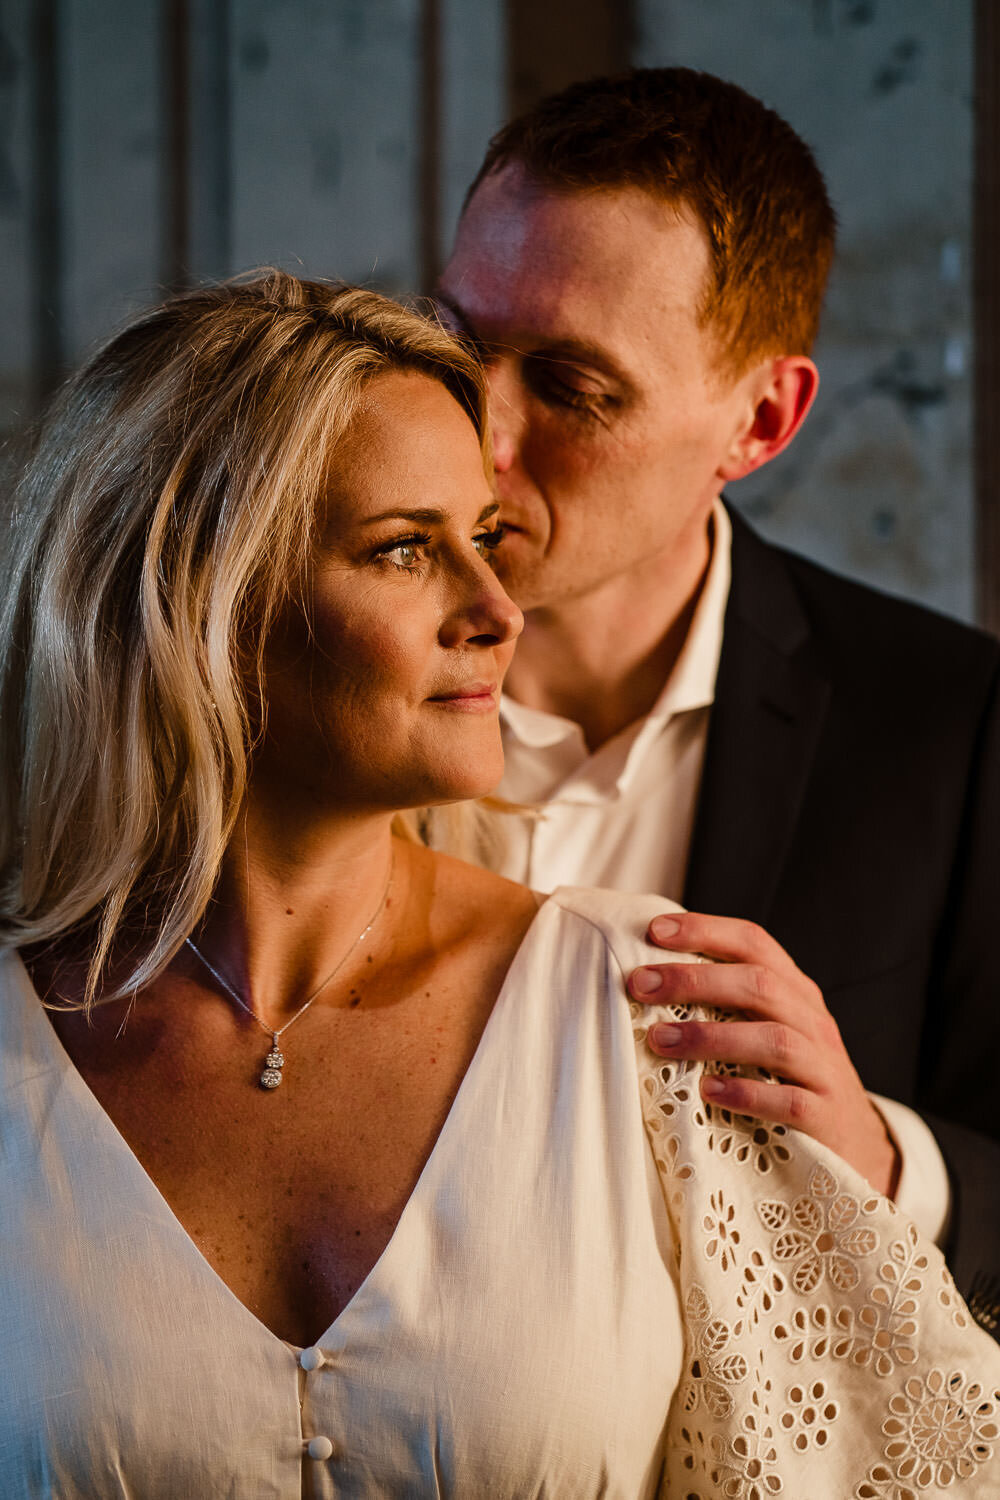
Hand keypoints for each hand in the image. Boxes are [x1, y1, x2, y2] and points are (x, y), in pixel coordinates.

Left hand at [628, 912, 900, 1197]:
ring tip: (660, 1040)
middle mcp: (811, 1021)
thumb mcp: (768, 1028)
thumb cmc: (791, 1078)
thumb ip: (727, 1003)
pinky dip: (747, 1094)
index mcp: (794, 991)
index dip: (706, 930)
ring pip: (774, 1040)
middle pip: (759, 984)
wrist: (856, 1143)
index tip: (655, 931)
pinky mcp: (825, 1116)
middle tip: (640, 985)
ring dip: (711, 1036)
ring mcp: (822, 1068)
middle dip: (694, 980)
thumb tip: (650, 981)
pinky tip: (708, 1091)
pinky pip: (789, 1101)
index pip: (754, 943)